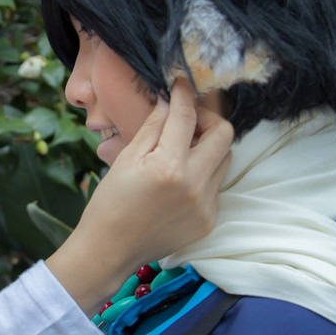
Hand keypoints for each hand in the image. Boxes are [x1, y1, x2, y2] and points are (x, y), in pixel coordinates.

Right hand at [46, 77, 232, 313]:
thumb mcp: (126, 158)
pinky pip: (216, 184)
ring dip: (208, 146)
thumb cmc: (110, 203)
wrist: (110, 250)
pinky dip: (203, 173)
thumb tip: (170, 100)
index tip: (181, 84)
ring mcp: (206, 206)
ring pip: (225, 159)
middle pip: (224, 134)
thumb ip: (153, 126)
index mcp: (169, 167)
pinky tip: (179, 179)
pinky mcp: (209, 220)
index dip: (185, 94)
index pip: (187, 117)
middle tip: (188, 118)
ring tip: (183, 147)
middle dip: (208, 118)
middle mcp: (195, 186)